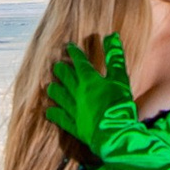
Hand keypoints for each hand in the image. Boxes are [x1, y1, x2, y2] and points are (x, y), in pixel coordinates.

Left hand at [45, 36, 134, 150]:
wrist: (114, 133)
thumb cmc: (119, 105)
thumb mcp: (121, 78)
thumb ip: (115, 57)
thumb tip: (111, 36)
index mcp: (89, 80)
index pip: (79, 62)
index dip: (74, 53)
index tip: (68, 47)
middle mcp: (78, 93)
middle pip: (65, 78)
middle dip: (60, 70)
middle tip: (56, 65)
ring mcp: (74, 110)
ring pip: (59, 96)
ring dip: (54, 90)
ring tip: (50, 86)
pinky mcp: (74, 126)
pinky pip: (61, 118)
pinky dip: (54, 114)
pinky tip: (49, 111)